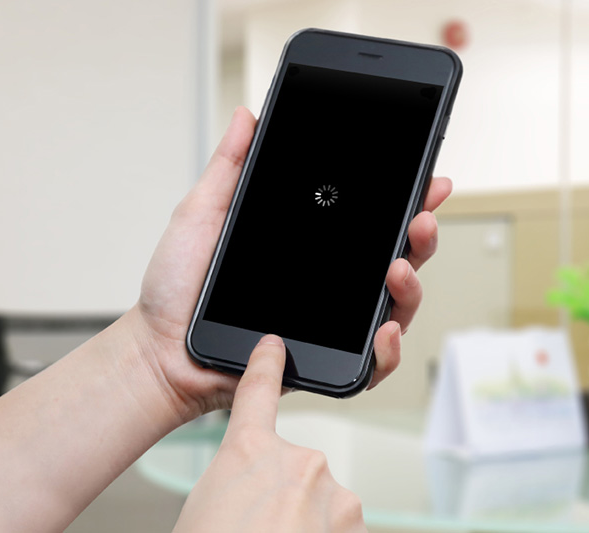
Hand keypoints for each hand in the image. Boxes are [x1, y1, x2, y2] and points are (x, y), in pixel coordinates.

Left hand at [128, 107, 452, 420]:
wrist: (161, 349)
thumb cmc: (177, 289)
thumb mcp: (201, 214)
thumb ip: (229, 168)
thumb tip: (248, 117)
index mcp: (309, 246)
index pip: (369, 220)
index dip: (404, 200)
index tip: (427, 178)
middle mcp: (328, 283)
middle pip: (396, 258)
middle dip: (421, 235)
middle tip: (419, 218)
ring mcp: (330, 324)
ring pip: (395, 308)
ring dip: (410, 287)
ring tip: (397, 268)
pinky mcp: (323, 361)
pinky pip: (370, 363)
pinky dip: (387, 351)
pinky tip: (383, 331)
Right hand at [173, 335, 365, 532]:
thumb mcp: (204, 510)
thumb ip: (237, 486)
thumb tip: (251, 498)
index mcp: (248, 452)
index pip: (257, 393)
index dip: (266, 366)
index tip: (274, 348)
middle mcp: (296, 461)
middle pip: (292, 471)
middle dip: (282, 501)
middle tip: (257, 531)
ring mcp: (332, 493)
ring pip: (321, 504)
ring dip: (305, 526)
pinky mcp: (355, 524)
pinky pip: (338, 529)